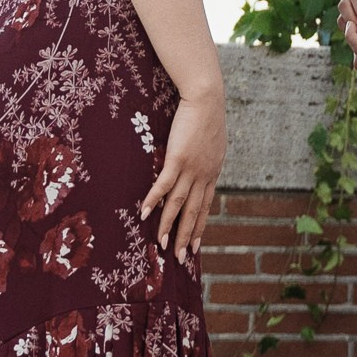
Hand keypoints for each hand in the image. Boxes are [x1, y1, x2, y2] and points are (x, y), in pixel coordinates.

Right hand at [141, 86, 227, 260]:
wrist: (206, 97)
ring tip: (162, 245)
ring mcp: (191, 168)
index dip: (199, 227)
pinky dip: (154, 200)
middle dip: (187, 237)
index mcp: (212, 172)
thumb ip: (206, 156)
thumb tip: (200, 163)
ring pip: (179, 204)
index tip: (196, 246)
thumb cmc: (207, 114)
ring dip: (169, 225)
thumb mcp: (212, 141)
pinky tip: (144, 214)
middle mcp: (204, 175)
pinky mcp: (178, 158)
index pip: (205, 206)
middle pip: (194, 211)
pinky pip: (164, 185)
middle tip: (181, 259)